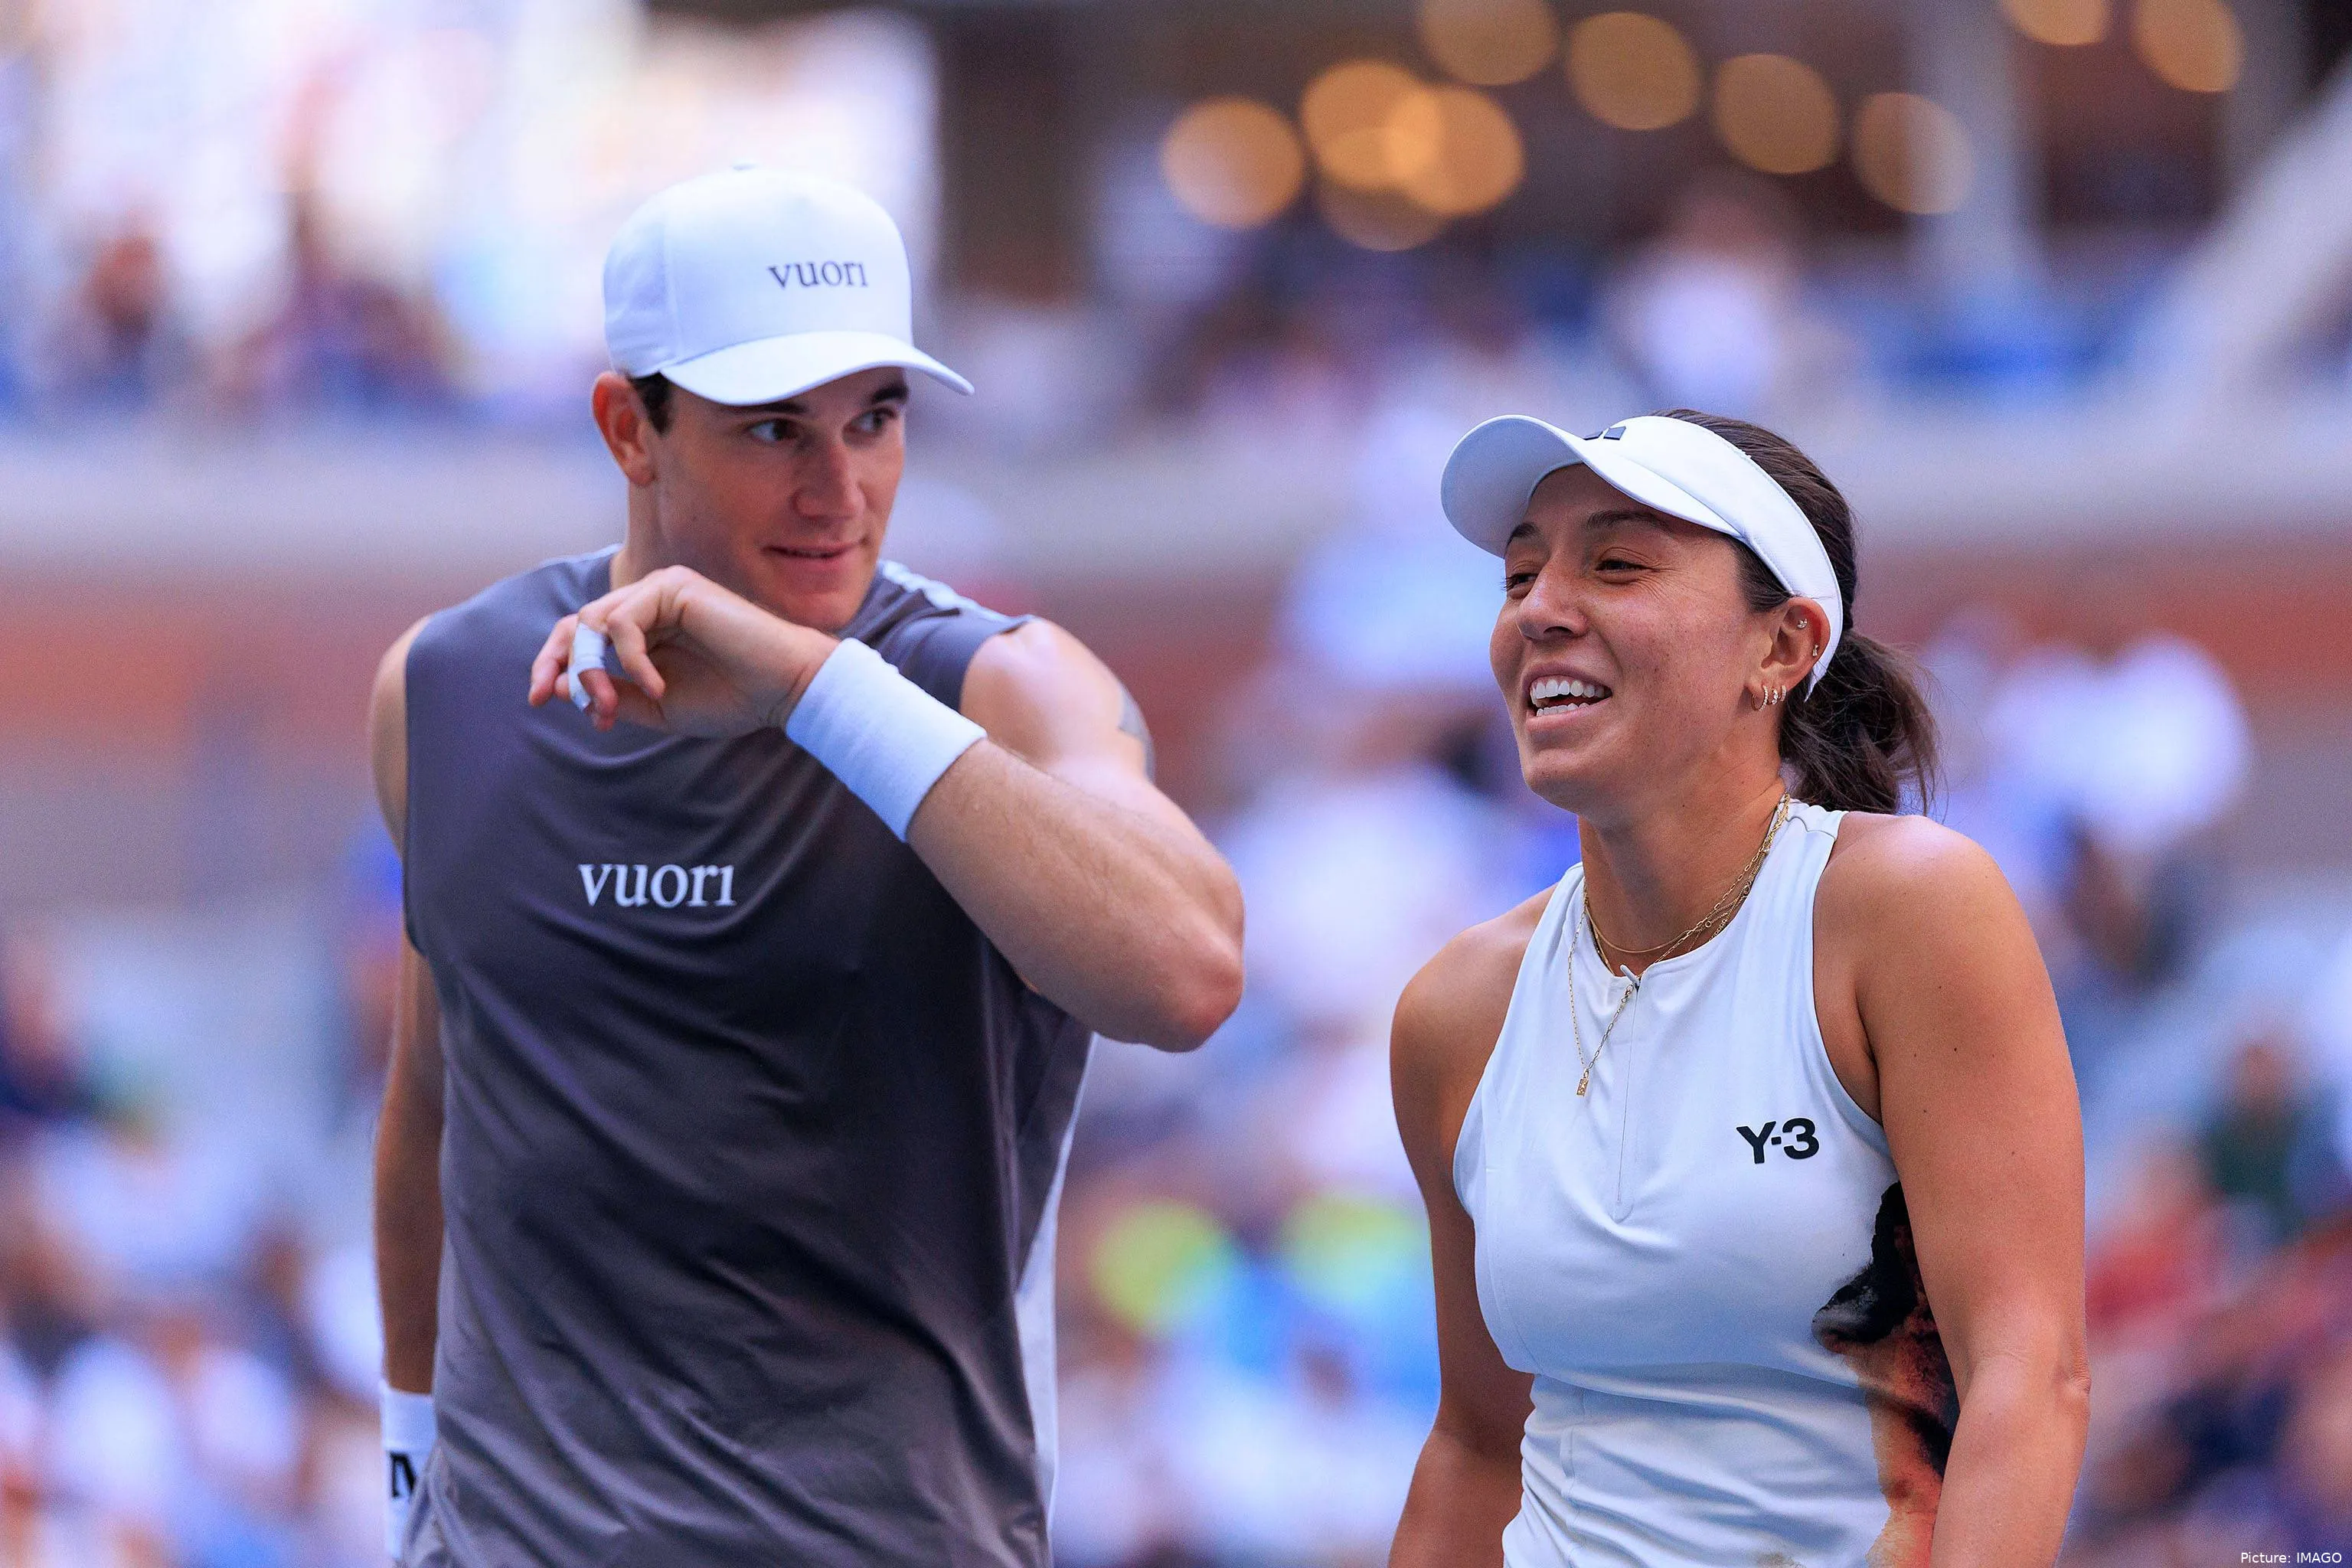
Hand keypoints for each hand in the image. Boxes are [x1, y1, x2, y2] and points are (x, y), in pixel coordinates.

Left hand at [526, 565, 835, 736]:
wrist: (785, 689)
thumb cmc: (732, 698)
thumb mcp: (657, 706)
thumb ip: (613, 695)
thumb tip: (561, 688)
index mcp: (644, 628)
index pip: (581, 635)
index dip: (553, 663)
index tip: (540, 700)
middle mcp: (648, 601)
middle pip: (576, 622)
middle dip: (557, 662)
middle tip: (549, 698)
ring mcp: (661, 589)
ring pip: (593, 621)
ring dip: (592, 668)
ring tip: (613, 705)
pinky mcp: (674, 586)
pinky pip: (624, 622)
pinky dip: (630, 660)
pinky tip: (658, 686)